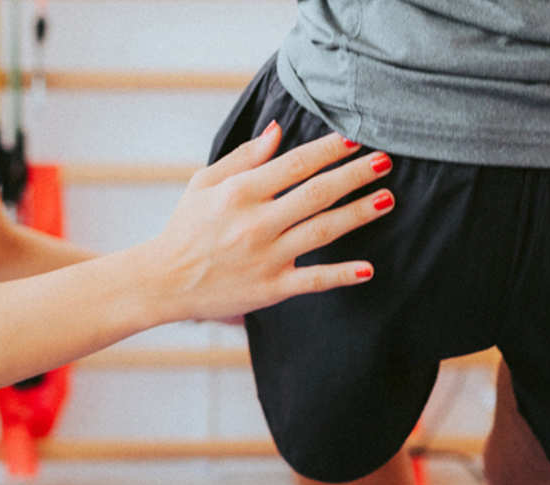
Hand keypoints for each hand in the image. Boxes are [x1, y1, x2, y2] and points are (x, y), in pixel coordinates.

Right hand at [134, 122, 393, 322]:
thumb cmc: (185, 228)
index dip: (327, 150)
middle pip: (315, 194)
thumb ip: (244, 158)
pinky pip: (312, 280)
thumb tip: (278, 130)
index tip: (354, 138)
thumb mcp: (204, 183)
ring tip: (386, 199)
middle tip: (384, 161)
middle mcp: (255, 223)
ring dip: (358, 214)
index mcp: (239, 193)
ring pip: (322, 231)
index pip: (293, 165)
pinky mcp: (270, 289)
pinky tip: (368, 269)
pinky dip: (341, 275)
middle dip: (354, 176)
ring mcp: (265, 257)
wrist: (162, 282)